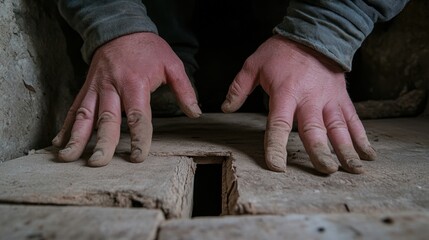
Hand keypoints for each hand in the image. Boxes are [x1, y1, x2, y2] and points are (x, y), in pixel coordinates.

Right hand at [52, 32, 200, 165]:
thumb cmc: (148, 49)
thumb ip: (184, 89)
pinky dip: (66, 125)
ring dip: (76, 137)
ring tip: (68, 157)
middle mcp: (112, 87)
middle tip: (98, 163)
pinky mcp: (86, 87)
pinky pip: (75, 107)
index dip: (138, 138)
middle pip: (106, 119)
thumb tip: (195, 113)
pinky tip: (59, 142)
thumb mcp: (172, 64)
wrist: (121, 29)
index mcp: (135, 83)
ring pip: (84, 115)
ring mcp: (96, 87)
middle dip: (102, 142)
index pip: (137, 116)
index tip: (137, 157)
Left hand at [222, 35, 375, 173]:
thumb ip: (239, 87)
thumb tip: (226, 108)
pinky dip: (362, 137)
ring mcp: (329, 100)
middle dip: (320, 152)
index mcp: (286, 94)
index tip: (276, 166)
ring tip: (353, 170)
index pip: (278, 125)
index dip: (276, 147)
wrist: (313, 33)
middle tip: (325, 170)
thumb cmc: (282, 51)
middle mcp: (309, 100)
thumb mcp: (254, 64)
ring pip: (339, 129)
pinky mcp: (342, 98)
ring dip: (346, 150)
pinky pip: (353, 120)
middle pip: (314, 131)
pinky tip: (368, 154)